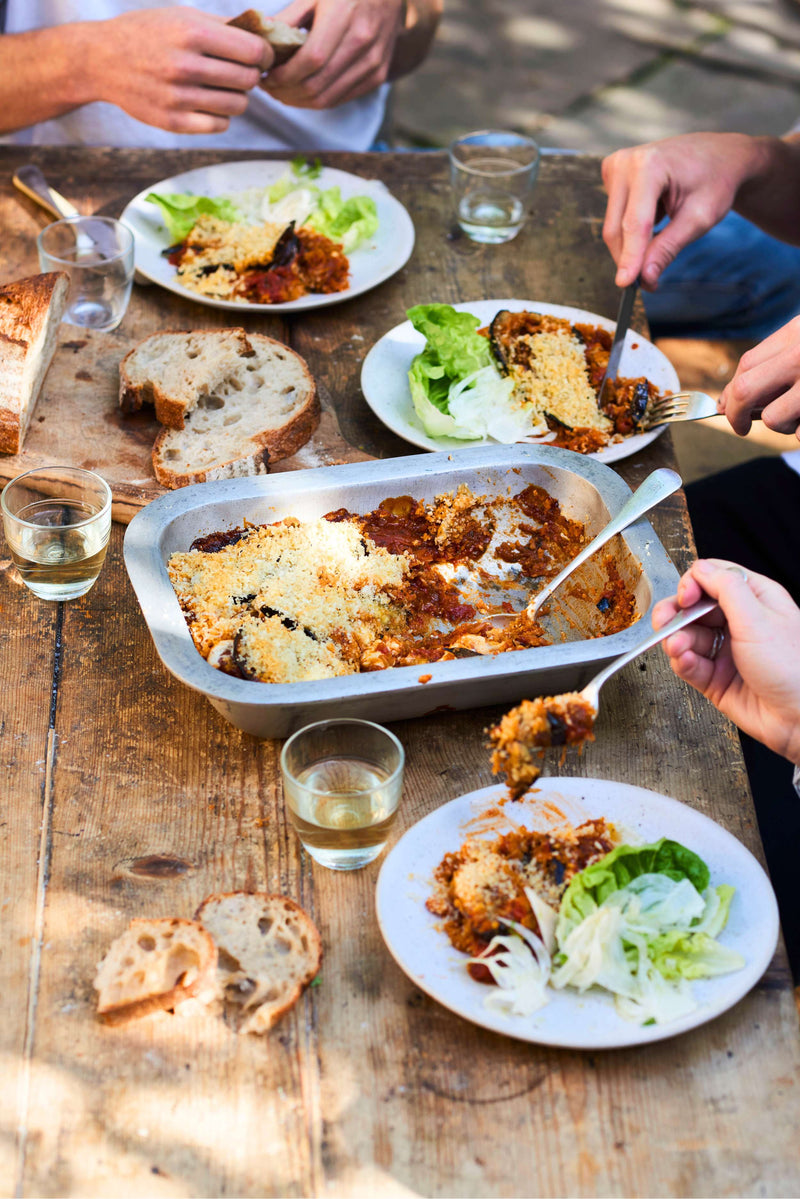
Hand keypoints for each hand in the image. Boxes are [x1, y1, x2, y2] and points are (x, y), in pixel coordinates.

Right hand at [90, 8, 268, 134]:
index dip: (264, 54)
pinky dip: (221, 116)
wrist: (101, 60)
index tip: (261, 56)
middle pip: (248, 80)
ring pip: (237, 105)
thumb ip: (223, 25)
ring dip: (237, 97)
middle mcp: (186, 66)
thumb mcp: (182, 16)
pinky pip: (219, 125)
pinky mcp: (173, 122)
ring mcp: (179, 97)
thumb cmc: (148, 33)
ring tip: (224, 87)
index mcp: (192, 34)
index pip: (253, 51)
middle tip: (241, 72)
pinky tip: (210, 104)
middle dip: (251, 75)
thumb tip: (266, 32)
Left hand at [262, 0, 405, 107]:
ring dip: (299, 101)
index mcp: (345, 16)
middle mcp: (363, 43)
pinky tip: (302, 91)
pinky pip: (341, 99)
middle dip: (286, 92)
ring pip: (327, 99)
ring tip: (282, 91)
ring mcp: (374, 63)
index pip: (311, 60)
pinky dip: (317, 100)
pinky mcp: (378, 76)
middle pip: (316, 85)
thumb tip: (262, 42)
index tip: (266, 76)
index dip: (284, 75)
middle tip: (269, 87)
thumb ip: (289, 18)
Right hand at [601, 132, 764, 289]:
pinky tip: (656, 217)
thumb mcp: (699, 219)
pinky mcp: (613, 173)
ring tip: (662, 240)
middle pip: (617, 227)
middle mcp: (626, 162)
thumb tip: (646, 278)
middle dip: (629, 258)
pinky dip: (632, 229)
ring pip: (614, 225)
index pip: (635, 223)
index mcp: (650, 165)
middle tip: (648, 283)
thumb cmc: (715, 181)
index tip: (626, 285)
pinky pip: (615, 215)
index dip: (630, 257)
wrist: (718, 155)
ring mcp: (616, 165)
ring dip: (632, 244)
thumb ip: (668, 248)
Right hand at [652, 558, 799, 763]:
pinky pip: (689, 664)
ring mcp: (726, 651)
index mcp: (755, 600)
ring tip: (677, 648)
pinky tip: (685, 661)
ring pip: (687, 637)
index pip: (713, 578)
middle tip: (666, 622)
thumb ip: (726, 588)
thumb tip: (700, 569)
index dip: (693, 584)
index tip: (685, 598)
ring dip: (677, 641)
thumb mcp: (758, 619)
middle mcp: (739, 623)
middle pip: (693, 607)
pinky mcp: (715, 678)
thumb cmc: (793, 669)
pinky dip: (683, 662)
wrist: (799, 718)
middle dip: (676, 614)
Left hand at [716, 316, 799, 439]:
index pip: (746, 364)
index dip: (730, 390)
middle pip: (745, 390)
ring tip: (799, 416)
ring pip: (771, 417)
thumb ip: (774, 364)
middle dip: (735, 415)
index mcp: (796, 332)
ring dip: (781, 426)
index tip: (726, 406)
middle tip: (740, 428)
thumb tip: (729, 401)